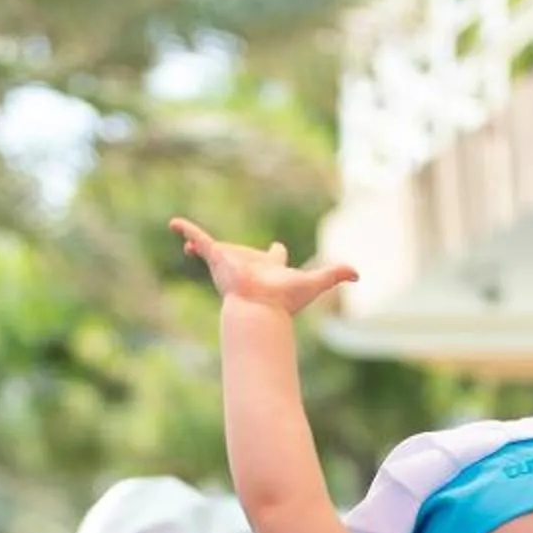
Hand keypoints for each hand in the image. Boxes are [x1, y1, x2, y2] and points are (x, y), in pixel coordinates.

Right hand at [169, 216, 356, 317]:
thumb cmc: (284, 300)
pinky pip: (199, 239)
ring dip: (202, 246)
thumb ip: (336, 275)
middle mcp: (248, 264)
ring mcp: (230, 261)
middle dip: (235, 255)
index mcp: (270, 268)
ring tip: (190, 243)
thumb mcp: (315, 282)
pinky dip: (187, 230)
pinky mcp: (216, 257)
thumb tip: (359, 275)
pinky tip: (173, 223)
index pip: (274, 257)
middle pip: (241, 255)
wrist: (259, 309)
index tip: (278, 247)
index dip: (276, 252)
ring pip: (214, 250)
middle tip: (228, 252)